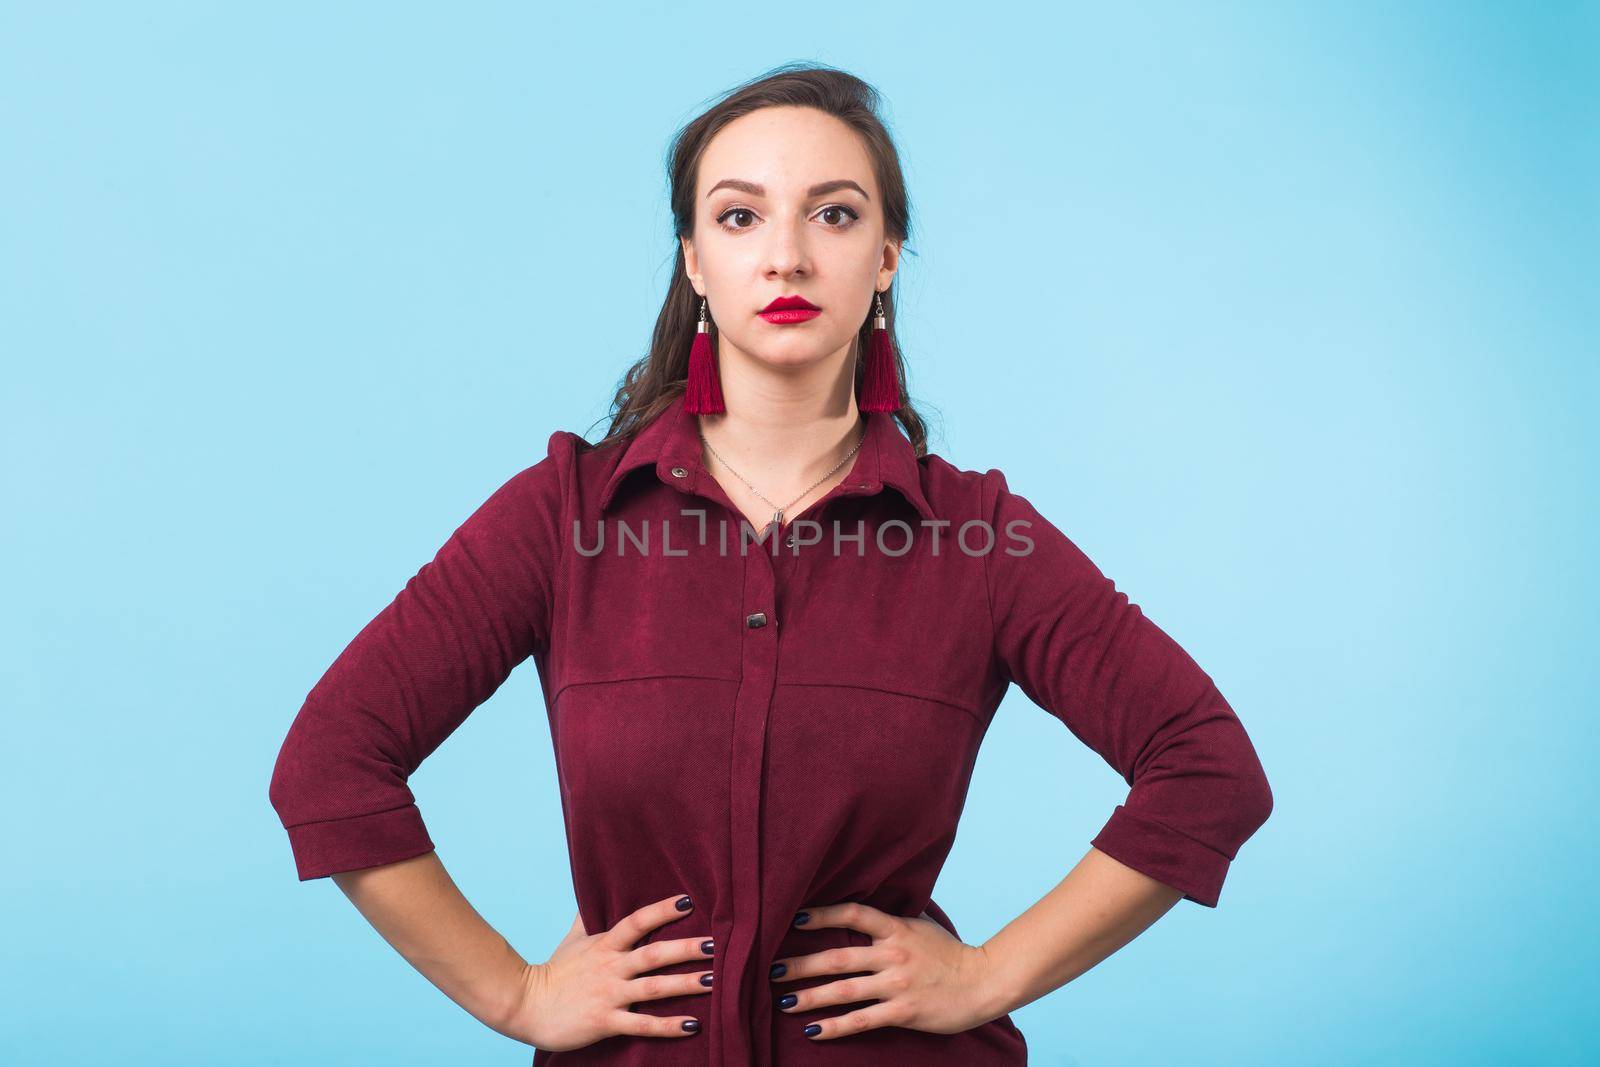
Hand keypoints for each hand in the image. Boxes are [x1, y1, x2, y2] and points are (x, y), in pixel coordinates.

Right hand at [499, 893, 715, 1051]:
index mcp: (604, 945)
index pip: (637, 921)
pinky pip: (643, 1025)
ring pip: (653, 988)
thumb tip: (593, 891)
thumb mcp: (572, 940)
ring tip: (714, 980)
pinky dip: (669, 1026)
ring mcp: (609, 995)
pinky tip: (694, 1025)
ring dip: (685, 984)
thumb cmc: (553, 973)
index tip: (688, 901)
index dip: (662, 911)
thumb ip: (587, 917)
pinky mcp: (606, 1022)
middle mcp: (611, 967)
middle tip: (716, 944)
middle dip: (686, 949)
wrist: (525, 1006)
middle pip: (654, 954)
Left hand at [770, 901, 1002, 1040]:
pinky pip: (862, 1020)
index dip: (821, 914)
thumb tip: (863, 909)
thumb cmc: (949, 954)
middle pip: (838, 957)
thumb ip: (891, 921)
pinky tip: (813, 1029)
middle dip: (802, 964)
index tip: (793, 919)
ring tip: (783, 1001)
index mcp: (896, 928)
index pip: (852, 914)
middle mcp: (893, 954)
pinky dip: (835, 1026)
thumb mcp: (921, 926)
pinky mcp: (903, 1011)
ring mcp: (898, 984)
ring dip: (810, 996)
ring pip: (844, 991)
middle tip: (771, 969)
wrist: (984, 981)